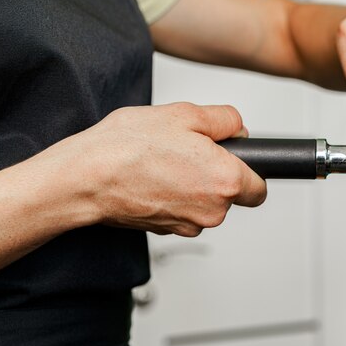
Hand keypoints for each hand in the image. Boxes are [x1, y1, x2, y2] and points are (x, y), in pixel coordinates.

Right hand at [64, 102, 266, 236]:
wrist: (85, 178)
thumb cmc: (128, 147)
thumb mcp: (185, 113)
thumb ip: (224, 119)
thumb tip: (238, 128)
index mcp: (226, 180)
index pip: (260, 188)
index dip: (250, 171)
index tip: (236, 161)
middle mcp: (212, 211)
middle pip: (230, 195)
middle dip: (216, 174)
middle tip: (186, 151)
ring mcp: (188, 225)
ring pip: (204, 204)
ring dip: (193, 186)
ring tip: (163, 163)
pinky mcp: (166, 231)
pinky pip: (182, 212)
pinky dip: (173, 198)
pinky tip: (152, 178)